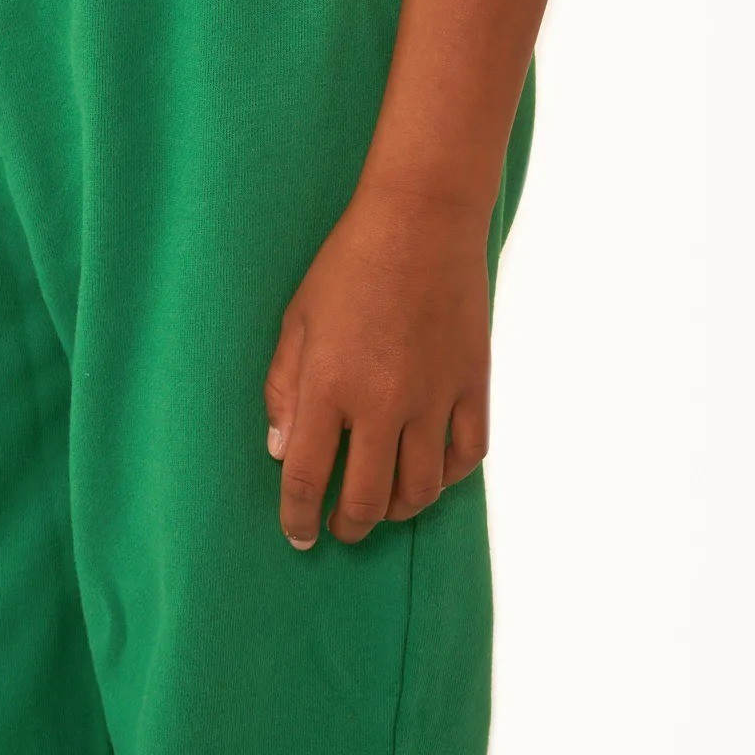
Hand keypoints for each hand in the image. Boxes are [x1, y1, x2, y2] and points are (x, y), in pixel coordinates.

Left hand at [263, 187, 492, 547]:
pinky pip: (467, 455)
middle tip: (339, 526)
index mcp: (329, 385)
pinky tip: (430, 473)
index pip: (307, 476)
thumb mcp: (298, 318)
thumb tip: (281, 449)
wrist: (422, 219)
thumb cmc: (348, 262)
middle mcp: (382, 402)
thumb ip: (284, 387)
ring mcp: (434, 397)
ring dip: (397, 510)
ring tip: (382, 506)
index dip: (298, 515)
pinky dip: (448, 477)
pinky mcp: (473, 384)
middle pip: (367, 499)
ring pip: (420, 490)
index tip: (297, 534)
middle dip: (348, 525)